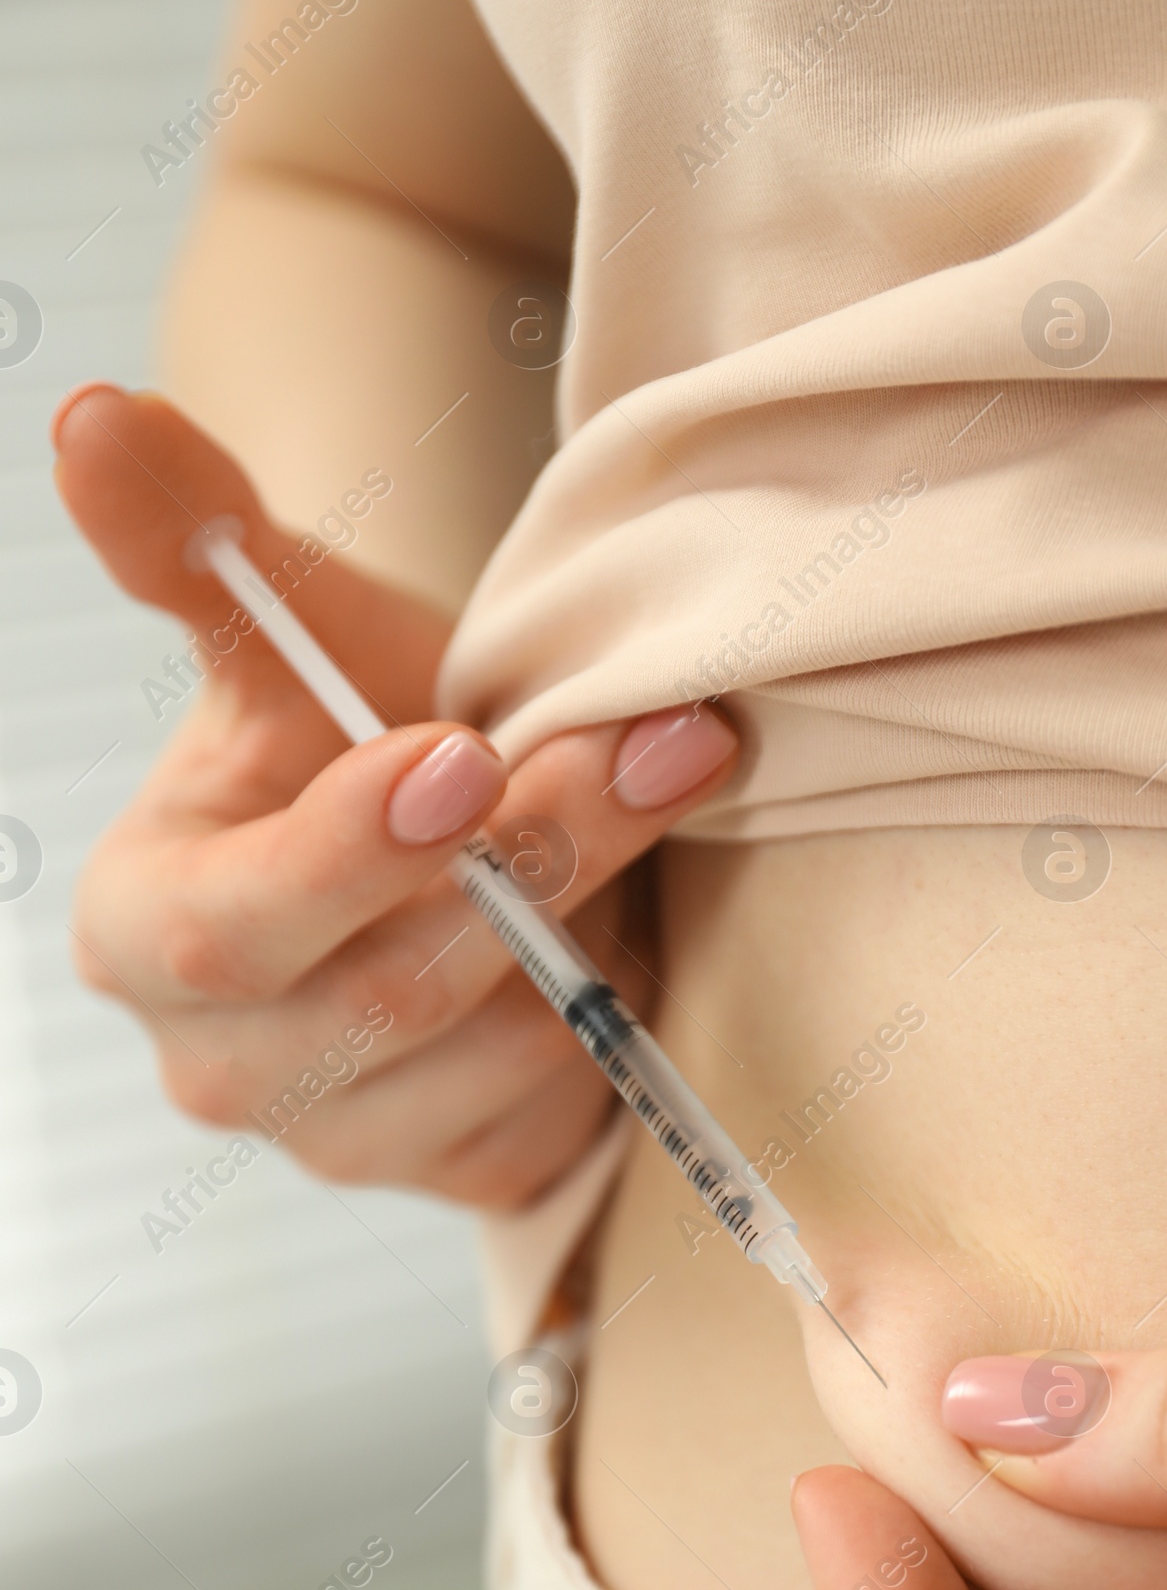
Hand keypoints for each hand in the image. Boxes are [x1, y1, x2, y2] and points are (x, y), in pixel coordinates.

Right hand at [56, 386, 737, 1206]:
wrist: (469, 831)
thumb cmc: (366, 729)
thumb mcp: (295, 634)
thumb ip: (192, 538)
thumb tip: (89, 415)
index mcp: (146, 927)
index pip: (232, 924)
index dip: (351, 849)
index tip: (464, 752)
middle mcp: (223, 1060)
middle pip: (385, 992)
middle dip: (531, 863)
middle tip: (655, 747)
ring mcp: (338, 1140)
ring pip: (495, 1052)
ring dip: (596, 925)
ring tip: (642, 808)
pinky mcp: (452, 1174)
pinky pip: (553, 1114)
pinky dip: (605, 1014)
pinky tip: (609, 935)